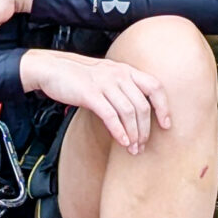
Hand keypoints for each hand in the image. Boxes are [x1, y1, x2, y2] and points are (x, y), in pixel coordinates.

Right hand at [20, 47, 171, 155]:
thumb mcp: (105, 76)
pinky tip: (122, 141)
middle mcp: (118, 75)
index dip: (163, 107)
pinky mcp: (90, 93)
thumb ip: (121, 88)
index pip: (154, 87)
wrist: (51, 68)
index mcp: (125, 70)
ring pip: (129, 112)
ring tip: (133, 148)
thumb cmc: (77, 76)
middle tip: (143, 145)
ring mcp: (104, 83)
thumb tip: (135, 113)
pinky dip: (119, 131)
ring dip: (134, 133)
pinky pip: (110, 115)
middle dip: (146, 130)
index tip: (166, 125)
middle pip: (143, 105)